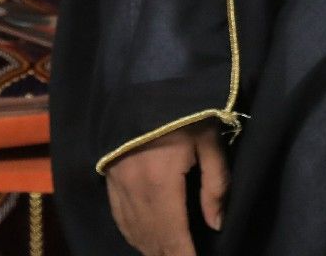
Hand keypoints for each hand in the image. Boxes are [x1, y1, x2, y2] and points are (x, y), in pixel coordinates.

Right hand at [105, 120, 225, 254]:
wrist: (142, 86)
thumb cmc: (184, 110)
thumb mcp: (209, 141)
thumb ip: (216, 184)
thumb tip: (216, 224)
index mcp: (160, 183)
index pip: (173, 236)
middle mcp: (134, 191)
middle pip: (152, 239)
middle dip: (169, 255)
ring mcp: (117, 187)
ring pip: (134, 232)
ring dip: (152, 248)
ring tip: (170, 254)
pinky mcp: (109, 180)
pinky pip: (120, 219)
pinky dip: (134, 235)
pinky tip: (145, 242)